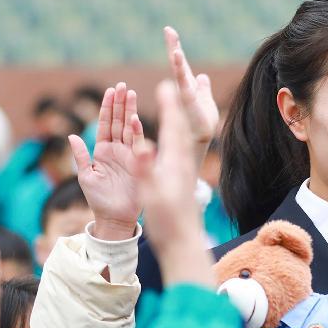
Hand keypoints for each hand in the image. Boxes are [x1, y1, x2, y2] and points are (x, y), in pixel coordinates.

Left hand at [70, 83, 142, 240]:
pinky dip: (136, 131)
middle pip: (118, 121)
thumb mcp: (86, 176)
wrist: (115, 218)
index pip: (105, 124)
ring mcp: (129, 156)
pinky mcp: (139, 164)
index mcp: (103, 151)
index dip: (107, 108)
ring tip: (131, 93)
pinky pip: (137, 144)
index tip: (110, 91)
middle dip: (120, 103)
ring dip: (130, 111)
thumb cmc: (98, 200)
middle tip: (123, 86)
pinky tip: (134, 118)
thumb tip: (72, 135)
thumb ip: (80, 156)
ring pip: (129, 128)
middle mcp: (117, 150)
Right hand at [132, 80, 211, 285]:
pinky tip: (176, 137)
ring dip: (176, 119)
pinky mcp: (183, 180)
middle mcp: (183, 165)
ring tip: (174, 103)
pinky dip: (176, 137)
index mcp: (175, 164)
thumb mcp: (151, 195)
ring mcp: (184, 173)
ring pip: (182, 139)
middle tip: (172, 84)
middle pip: (180, 129)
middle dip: (175, 106)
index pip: (173, 128)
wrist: (183, 244)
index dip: (170, 105)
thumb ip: (145, 169)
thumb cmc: (166, 222)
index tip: (167, 84)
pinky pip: (180, 151)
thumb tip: (142, 145)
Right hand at [164, 26, 218, 145]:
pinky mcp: (190, 106)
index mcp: (187, 86)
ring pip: (181, 76)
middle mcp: (183, 89)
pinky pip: (187, 89)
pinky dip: (183, 77)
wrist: (200, 141)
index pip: (181, 64)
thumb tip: (203, 77)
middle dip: (174, 48)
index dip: (175, 47)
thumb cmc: (201, 125)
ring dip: (178, 63)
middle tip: (169, 30)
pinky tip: (181, 66)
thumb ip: (202, 89)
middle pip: (178, 65)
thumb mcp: (205, 102)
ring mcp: (185, 97)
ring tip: (177, 50)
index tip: (169, 30)